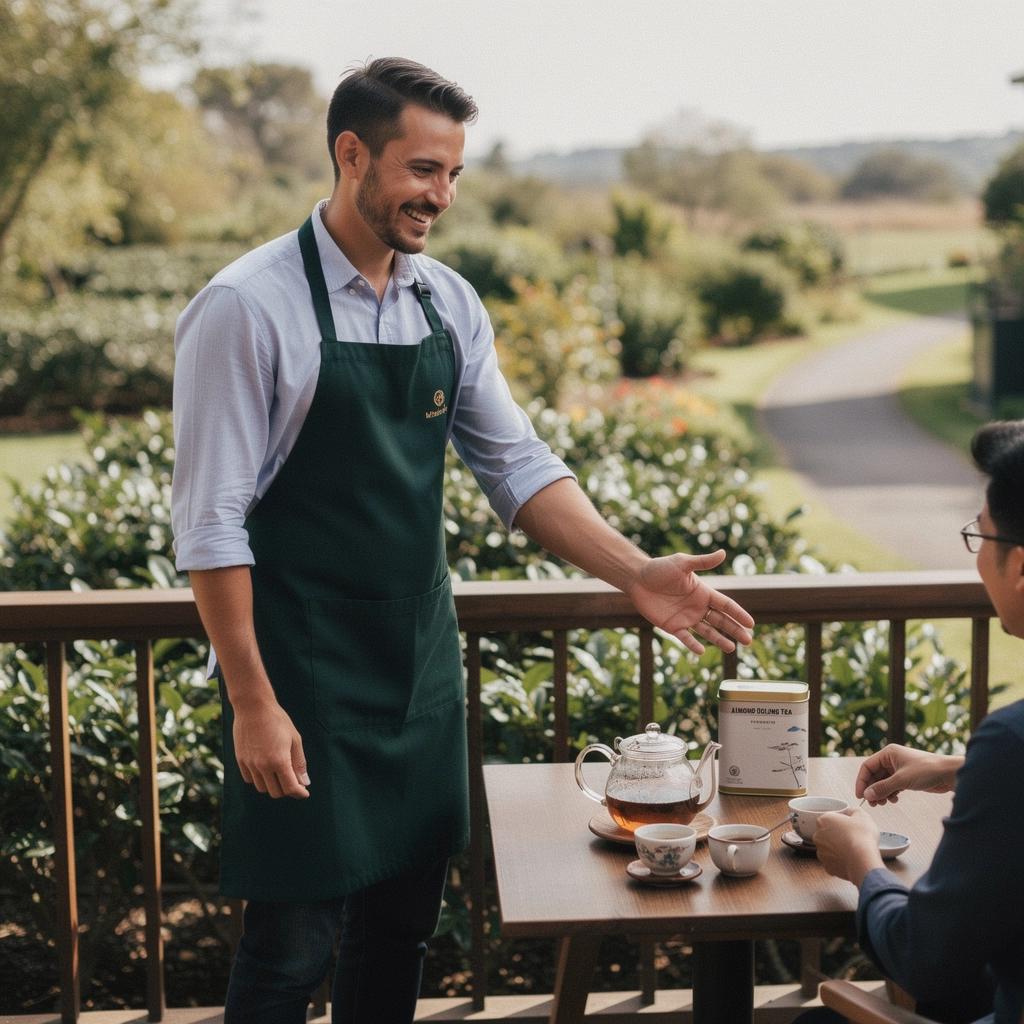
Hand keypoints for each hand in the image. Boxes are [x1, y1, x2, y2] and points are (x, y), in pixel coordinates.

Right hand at [232, 700, 310, 798]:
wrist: (253, 707)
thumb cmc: (278, 720)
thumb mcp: (295, 739)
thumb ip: (299, 762)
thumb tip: (304, 783)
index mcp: (279, 761)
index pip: (290, 788)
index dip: (299, 793)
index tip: (304, 793)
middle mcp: (263, 766)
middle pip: (276, 792)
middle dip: (287, 790)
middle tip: (293, 781)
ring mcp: (250, 764)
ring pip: (262, 788)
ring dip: (272, 785)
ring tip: (279, 773)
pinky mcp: (240, 760)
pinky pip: (250, 779)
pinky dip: (259, 779)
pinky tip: (265, 769)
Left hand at [625, 550, 754, 654]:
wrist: (637, 578)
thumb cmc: (659, 568)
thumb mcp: (682, 563)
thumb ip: (702, 562)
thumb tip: (723, 553)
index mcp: (703, 592)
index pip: (726, 605)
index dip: (738, 614)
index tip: (751, 624)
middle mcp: (697, 606)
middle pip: (721, 620)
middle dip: (735, 630)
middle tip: (748, 640)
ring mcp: (686, 617)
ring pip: (707, 631)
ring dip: (719, 640)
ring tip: (732, 649)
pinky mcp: (672, 626)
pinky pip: (685, 638)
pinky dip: (693, 644)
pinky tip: (702, 651)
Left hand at [813, 809, 881, 884]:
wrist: (863, 861)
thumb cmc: (862, 837)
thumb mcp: (862, 815)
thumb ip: (853, 810)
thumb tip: (850, 811)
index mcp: (823, 820)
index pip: (830, 818)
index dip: (841, 822)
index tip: (850, 826)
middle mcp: (818, 836)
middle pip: (827, 833)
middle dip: (837, 835)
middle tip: (852, 838)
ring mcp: (821, 852)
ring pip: (829, 848)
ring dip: (838, 849)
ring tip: (852, 850)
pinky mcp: (827, 867)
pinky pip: (833, 862)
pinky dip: (840, 861)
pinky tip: (850, 860)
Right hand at [856, 744, 961, 804]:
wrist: (950, 774)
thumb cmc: (927, 770)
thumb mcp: (902, 780)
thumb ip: (883, 788)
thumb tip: (867, 795)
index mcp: (888, 753)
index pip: (867, 766)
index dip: (862, 781)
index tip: (860, 795)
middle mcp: (892, 759)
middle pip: (874, 775)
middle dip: (872, 789)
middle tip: (872, 803)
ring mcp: (899, 768)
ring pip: (883, 781)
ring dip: (881, 793)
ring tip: (883, 803)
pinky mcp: (907, 777)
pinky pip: (892, 785)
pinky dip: (891, 793)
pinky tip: (894, 799)